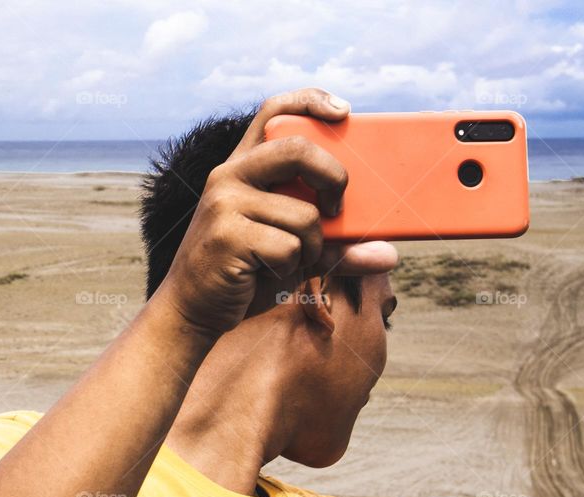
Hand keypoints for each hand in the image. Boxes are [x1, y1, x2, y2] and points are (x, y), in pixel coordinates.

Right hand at [159, 87, 398, 336]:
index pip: (273, 111)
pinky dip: (292, 268)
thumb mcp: (295, 252)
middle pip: (299, 150)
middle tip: (338, 210)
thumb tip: (389, 254)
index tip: (345, 111)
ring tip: (289, 260)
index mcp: (243, 166)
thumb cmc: (247, 273)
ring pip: (304, 214)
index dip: (311, 100)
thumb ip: (335, 244)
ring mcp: (225, 203)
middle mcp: (229, 175)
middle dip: (335, 178)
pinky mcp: (227, 236)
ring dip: (312, 247)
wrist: (194, 309)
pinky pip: (290, 248)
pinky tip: (267, 273)